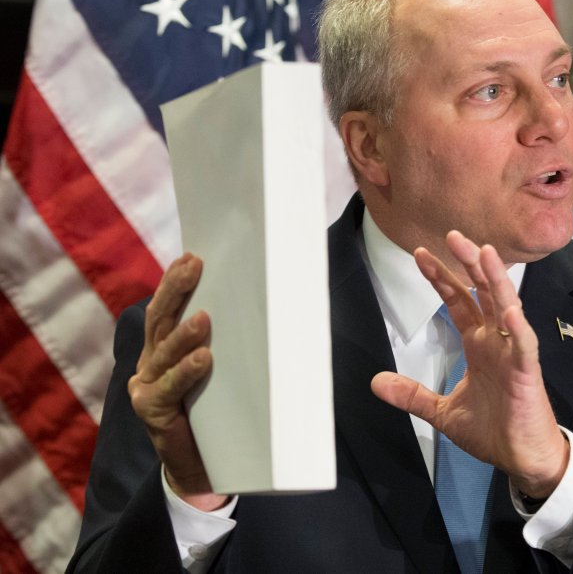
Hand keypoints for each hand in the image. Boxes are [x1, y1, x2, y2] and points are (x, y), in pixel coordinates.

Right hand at [127, 253, 227, 510]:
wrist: (202, 467)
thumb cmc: (217, 412)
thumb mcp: (225, 371)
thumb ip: (232, 344)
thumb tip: (274, 309)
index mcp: (164, 346)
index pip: (167, 307)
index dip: (175, 281)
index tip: (192, 256)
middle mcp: (150, 361)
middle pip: (160, 319)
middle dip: (175, 290)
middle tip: (193, 266)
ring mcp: (146, 386)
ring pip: (163, 352)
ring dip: (184, 333)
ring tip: (204, 318)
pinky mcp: (150, 411)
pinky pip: (167, 389)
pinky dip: (184, 373)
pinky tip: (202, 359)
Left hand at [370, 231, 568, 498]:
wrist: (523, 458)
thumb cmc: (494, 431)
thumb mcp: (442, 412)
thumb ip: (412, 395)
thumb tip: (377, 383)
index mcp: (479, 345)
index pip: (459, 302)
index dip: (441, 278)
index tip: (420, 255)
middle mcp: (497, 341)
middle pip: (482, 293)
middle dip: (467, 264)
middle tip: (452, 235)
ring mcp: (513, 353)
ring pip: (506, 307)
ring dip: (495, 280)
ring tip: (484, 252)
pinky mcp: (527, 372)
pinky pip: (524, 343)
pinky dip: (518, 326)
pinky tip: (508, 307)